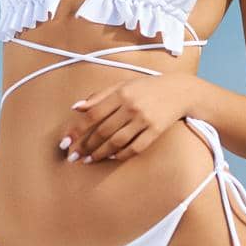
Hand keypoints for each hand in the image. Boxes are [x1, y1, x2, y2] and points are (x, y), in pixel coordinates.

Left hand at [60, 74, 191, 162]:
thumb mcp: (122, 85)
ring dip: (101, 153)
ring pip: (118, 141)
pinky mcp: (156, 131)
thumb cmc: (145, 87)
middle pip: (104, 130)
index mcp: (121, 93)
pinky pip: (136, 147)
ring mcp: (144, 120)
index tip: (66, 141)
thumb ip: (99, 96)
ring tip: (89, 160)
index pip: (93, 114)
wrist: (179, 91)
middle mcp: (131, 107)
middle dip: (87, 145)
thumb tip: (76, 107)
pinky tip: (112, 157)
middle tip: (74, 156)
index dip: (78, 129)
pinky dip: (122, 154)